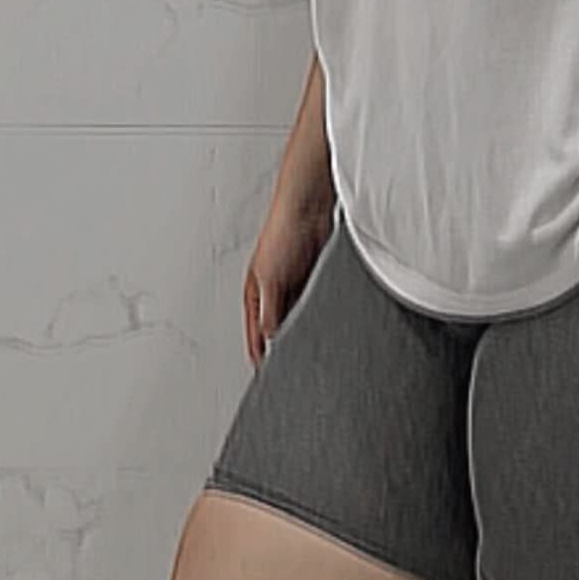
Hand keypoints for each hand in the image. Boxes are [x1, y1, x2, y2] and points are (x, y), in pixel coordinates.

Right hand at [243, 194, 332, 367]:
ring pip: (298, 316)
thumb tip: (271, 340)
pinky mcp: (316, 278)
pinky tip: (323, 322)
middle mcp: (274, 289)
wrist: (311, 208)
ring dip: (302, 328)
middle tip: (290, 364)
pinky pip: (316, 303)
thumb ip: (269, 312)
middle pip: (277, 325)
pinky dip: (318, 314)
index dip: (258, 351)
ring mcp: (296, 284)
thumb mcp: (268, 280)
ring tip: (309, 347)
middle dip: (282, 343)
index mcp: (255, 292)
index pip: (255, 330)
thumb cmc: (282, 231)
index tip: (264, 371)